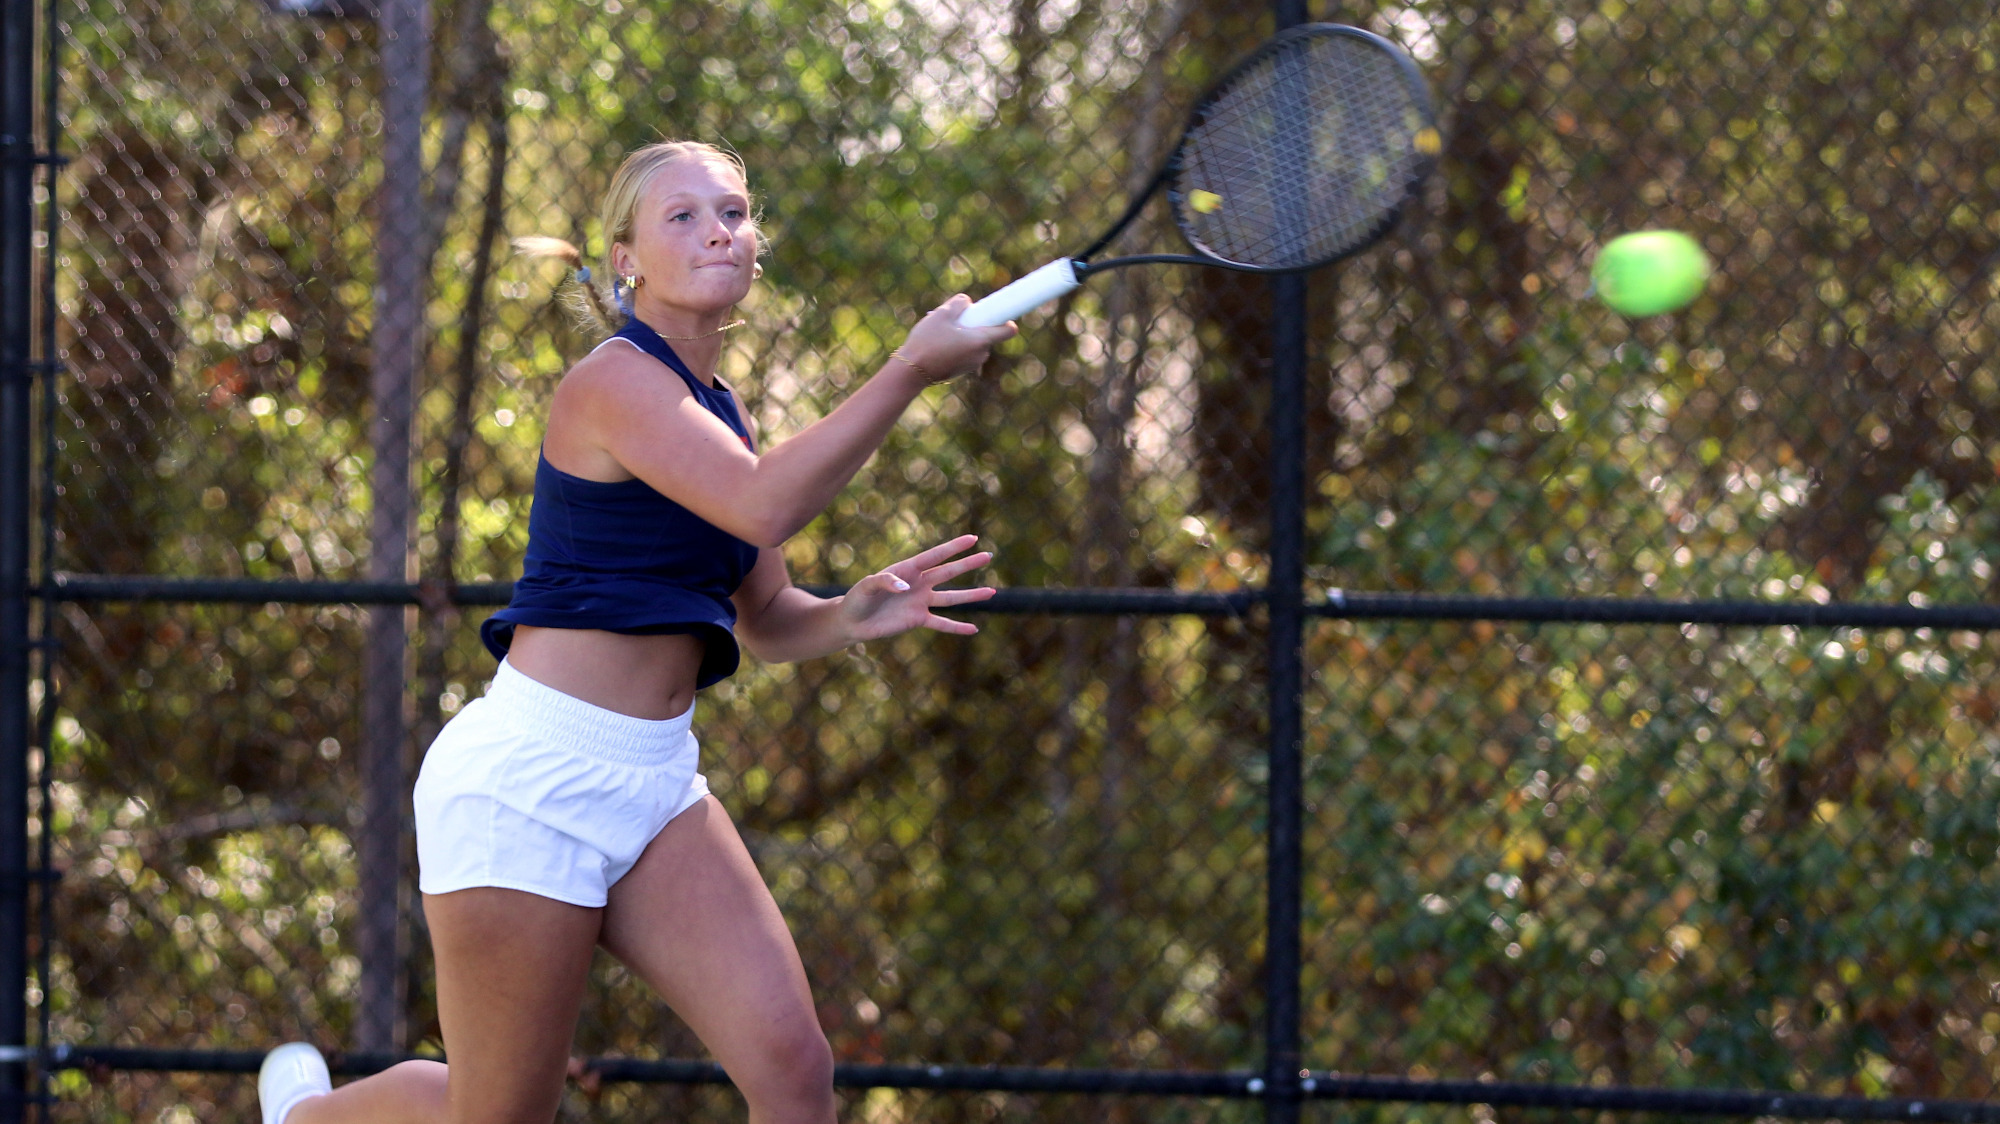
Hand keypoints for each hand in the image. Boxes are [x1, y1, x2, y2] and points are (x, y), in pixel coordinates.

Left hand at [838, 534, 995, 642]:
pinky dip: (957, 627)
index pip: (934, 556)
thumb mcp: (867, 586)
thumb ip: (885, 582)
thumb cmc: (857, 598)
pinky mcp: (918, 620)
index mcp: (907, 569)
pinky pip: (942, 623)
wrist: (852, 621)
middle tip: (987, 555)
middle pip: (948, 572)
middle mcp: (918, 583)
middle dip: (968, 564)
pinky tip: (974, 629)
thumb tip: (906, 588)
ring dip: (971, 595)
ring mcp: (921, 602)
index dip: (953, 547)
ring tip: (992, 592)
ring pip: (951, 598)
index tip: (972, 539)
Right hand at [895, 295, 1016, 381]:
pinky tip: (938, 343)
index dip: (1006, 317)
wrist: (911, 371)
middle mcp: (981, 355)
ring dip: (964, 334)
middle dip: (975, 324)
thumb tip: (968, 303)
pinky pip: (966, 352)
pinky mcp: (962, 370)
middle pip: (987, 333)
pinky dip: (958, 345)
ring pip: (975, 343)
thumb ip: (960, 302)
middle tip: (955, 319)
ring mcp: (972, 364)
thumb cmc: (927, 341)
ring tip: (941, 331)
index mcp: (981, 340)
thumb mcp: (942, 313)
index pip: (1009, 330)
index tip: (997, 311)